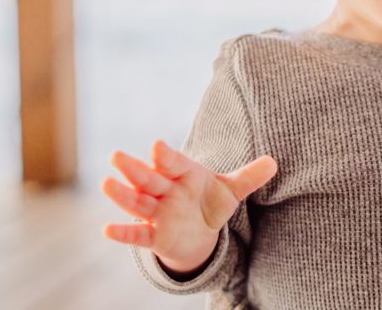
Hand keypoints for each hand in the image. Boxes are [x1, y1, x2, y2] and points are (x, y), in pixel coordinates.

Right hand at [100, 139, 277, 271]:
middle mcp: (167, 191)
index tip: (156, 146)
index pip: (173, 162)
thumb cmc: (210, 203)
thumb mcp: (230, 191)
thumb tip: (274, 162)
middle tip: (116, 156)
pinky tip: (108, 229)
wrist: (199, 232)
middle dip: (134, 169)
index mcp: (184, 174)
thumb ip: (249, 177)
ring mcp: (158, 213)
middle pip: (149, 179)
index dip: (165, 155)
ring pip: (138, 203)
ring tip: (106, 184)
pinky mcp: (154, 235)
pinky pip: (137, 234)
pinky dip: (124, 233)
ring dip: (122, 196)